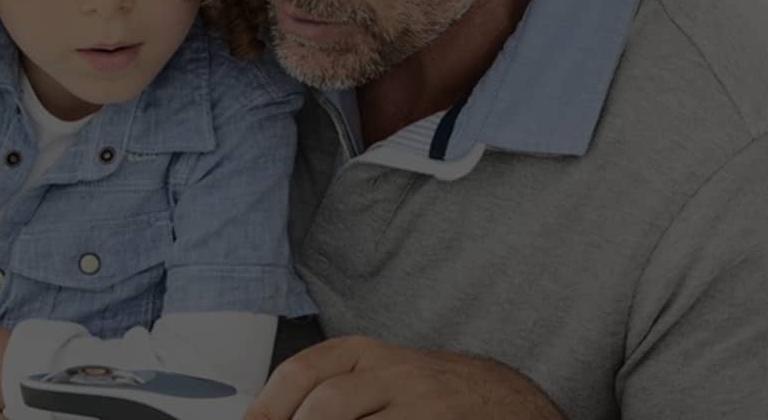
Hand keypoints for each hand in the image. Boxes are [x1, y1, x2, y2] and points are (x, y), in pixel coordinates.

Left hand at [244, 336, 564, 419]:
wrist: (499, 401)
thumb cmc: (426, 395)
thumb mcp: (376, 376)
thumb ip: (327, 390)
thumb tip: (270, 415)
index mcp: (364, 353)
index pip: (303, 372)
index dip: (267, 406)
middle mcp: (391, 372)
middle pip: (327, 402)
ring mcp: (418, 403)